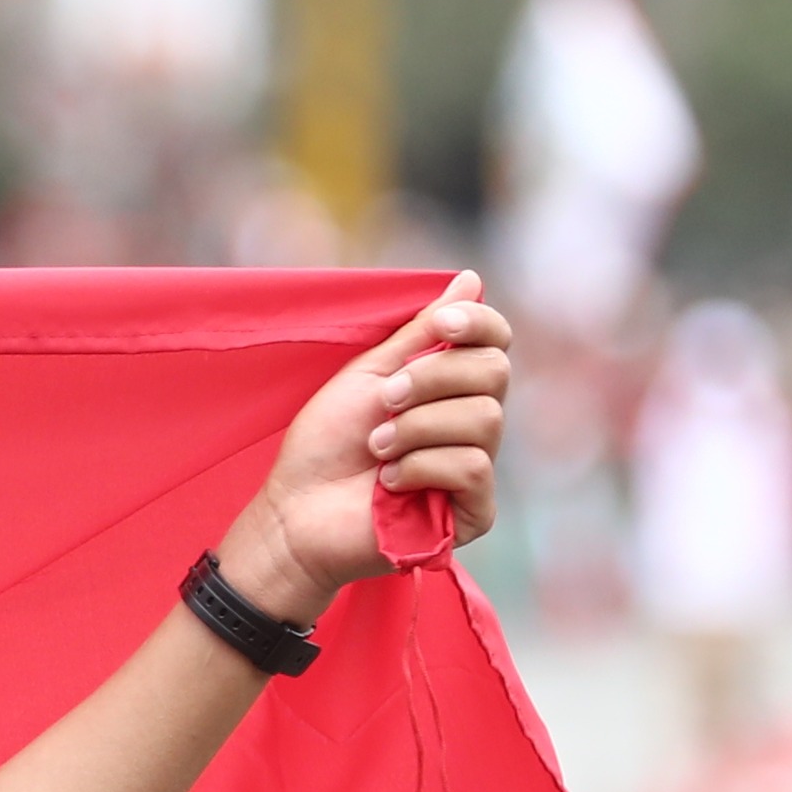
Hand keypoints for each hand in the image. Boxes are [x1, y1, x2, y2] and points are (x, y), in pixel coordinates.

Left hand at [216, 273, 511, 619]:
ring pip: (486, 419)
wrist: (295, 511)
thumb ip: (421, 331)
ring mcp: (476, 468)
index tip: (441, 323)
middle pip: (495, 373)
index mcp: (452, 387)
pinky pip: (474, 467)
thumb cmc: (325, 444)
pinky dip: (422, 466)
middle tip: (385, 400)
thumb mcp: (370, 374)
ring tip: (376, 446)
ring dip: (418, 427)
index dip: (477, 324)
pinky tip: (389, 481)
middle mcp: (473, 423)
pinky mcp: (473, 512)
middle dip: (433, 378)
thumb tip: (471, 279)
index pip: (496, 342)